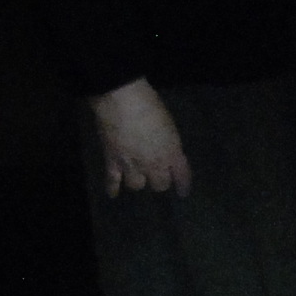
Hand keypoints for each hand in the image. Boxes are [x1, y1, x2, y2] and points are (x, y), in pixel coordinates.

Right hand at [88, 78, 190, 198]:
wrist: (122, 100)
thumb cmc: (151, 105)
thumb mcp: (169, 125)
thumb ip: (170, 143)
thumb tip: (168, 152)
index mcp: (171, 152)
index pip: (182, 175)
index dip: (183, 185)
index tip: (183, 192)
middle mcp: (153, 164)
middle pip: (160, 185)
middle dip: (159, 181)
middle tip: (157, 175)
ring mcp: (131, 165)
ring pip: (137, 185)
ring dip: (139, 181)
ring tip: (138, 175)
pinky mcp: (112, 162)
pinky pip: (112, 181)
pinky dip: (113, 188)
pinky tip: (113, 194)